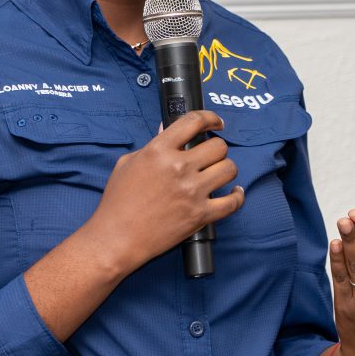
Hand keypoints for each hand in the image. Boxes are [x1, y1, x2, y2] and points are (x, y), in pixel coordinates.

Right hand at [86, 110, 243, 272]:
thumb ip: (152, 145)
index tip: (215, 123)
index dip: (210, 118)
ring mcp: (192, 192)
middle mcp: (179, 167)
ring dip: (225, 169)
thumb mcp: (128, 163)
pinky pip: (233, 202)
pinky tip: (234, 192)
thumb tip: (167, 128)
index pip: (194, 121)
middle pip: (219, 146)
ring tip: (218, 173)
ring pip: (229, 169)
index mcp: (159, 150)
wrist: (117, 237)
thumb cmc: (118, 202)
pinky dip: (237, 196)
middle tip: (211, 156)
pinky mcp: (200, 215)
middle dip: (217, 148)